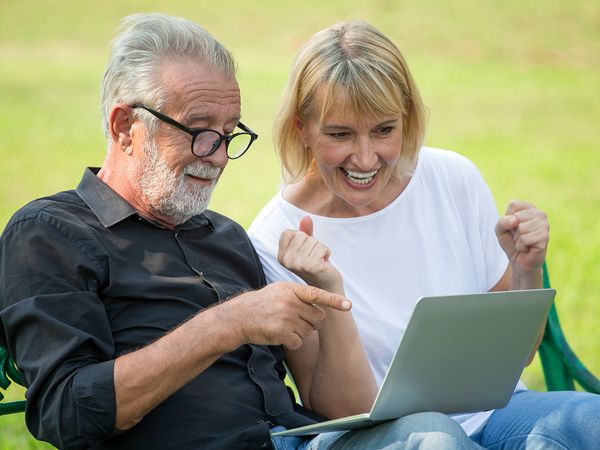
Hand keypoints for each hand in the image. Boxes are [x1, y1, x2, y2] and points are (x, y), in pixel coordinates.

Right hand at [229, 281, 350, 349]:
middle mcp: (290, 302)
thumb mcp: (280, 290)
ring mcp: (285, 318)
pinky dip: (293, 341)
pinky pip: (299, 341)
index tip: (348, 305)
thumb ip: (300, 293)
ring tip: (285, 325)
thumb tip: (322, 302)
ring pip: (309, 331)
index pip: (317, 295)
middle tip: (298, 320)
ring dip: (301, 332)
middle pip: (318, 318)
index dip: (334, 301)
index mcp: (291, 289)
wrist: (240, 317)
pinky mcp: (281, 333)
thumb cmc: (264, 303)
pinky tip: (281, 334)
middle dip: (312, 322)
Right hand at [278, 216, 342, 292]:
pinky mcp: (312, 266)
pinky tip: (324, 264)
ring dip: (320, 249)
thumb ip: (305, 232)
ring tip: (318, 261)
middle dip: (312, 243)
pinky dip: (327, 253)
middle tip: (313, 258)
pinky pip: (322, 247)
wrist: (326, 287)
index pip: (288, 232)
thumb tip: (306, 217)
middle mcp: (287, 261)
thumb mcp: (307, 247)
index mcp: (281, 256)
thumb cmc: (315, 265)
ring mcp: (298, 264)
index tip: (304, 252)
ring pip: (313, 241)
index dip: (300, 238)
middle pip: (302, 235)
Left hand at [495, 200, 548, 274]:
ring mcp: (545, 225)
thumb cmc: (511, 242)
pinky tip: (527, 248)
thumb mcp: (500, 230)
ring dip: (517, 239)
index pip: (514, 204)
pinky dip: (521, 246)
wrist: (519, 261)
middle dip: (513, 230)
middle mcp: (540, 214)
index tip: (512, 227)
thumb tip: (514, 220)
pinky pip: (524, 239)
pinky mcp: (545, 237)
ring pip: (521, 228)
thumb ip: (502, 221)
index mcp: (530, 208)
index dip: (507, 218)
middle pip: (517, 217)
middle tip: (519, 237)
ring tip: (523, 242)